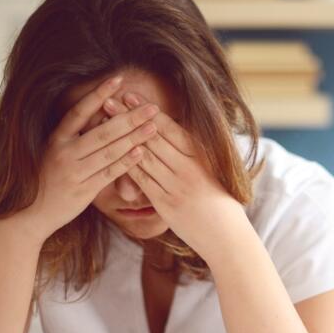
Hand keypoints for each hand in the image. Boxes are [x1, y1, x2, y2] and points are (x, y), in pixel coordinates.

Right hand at [14, 75, 162, 241]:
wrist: (30, 214)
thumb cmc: (47, 180)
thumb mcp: (55, 152)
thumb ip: (76, 136)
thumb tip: (104, 115)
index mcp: (56, 139)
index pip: (79, 111)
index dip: (98, 94)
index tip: (118, 79)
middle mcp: (63, 152)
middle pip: (102, 131)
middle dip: (129, 118)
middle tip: (152, 107)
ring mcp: (73, 172)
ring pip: (109, 151)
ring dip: (134, 138)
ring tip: (153, 126)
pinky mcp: (82, 191)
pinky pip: (108, 173)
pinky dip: (126, 162)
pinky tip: (141, 152)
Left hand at [102, 92, 249, 263]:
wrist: (227, 237)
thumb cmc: (222, 203)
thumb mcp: (215, 171)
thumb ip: (196, 153)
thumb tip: (178, 133)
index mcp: (202, 157)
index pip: (171, 129)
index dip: (149, 111)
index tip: (132, 96)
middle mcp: (189, 168)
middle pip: (153, 138)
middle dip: (129, 118)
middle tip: (109, 99)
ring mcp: (176, 186)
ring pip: (145, 156)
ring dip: (122, 137)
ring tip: (106, 122)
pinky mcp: (166, 204)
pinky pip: (142, 181)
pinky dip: (126, 165)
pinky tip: (111, 153)